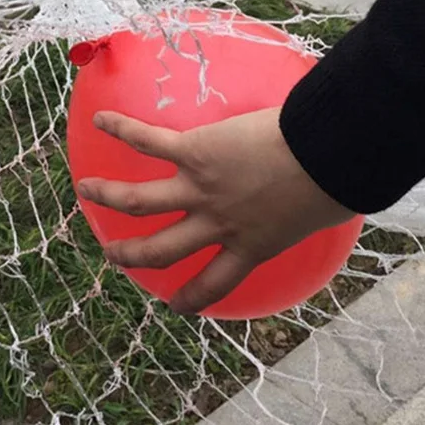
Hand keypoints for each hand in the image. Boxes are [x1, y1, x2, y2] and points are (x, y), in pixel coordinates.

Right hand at [78, 108, 355, 313]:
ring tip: (86, 191)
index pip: (215, 282)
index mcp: (251, 244)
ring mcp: (200, 189)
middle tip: (113, 254)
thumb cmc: (336, 181)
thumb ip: (312, 213)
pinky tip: (100, 119)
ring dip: (108, 196)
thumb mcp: (326, 212)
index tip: (176, 305)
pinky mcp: (193, 152)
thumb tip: (339, 196)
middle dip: (132, 256)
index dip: (193, 298)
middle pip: (161, 250)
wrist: (325, 154)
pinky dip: (121, 130)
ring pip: (139, 201)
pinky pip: (149, 142)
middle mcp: (217, 224)